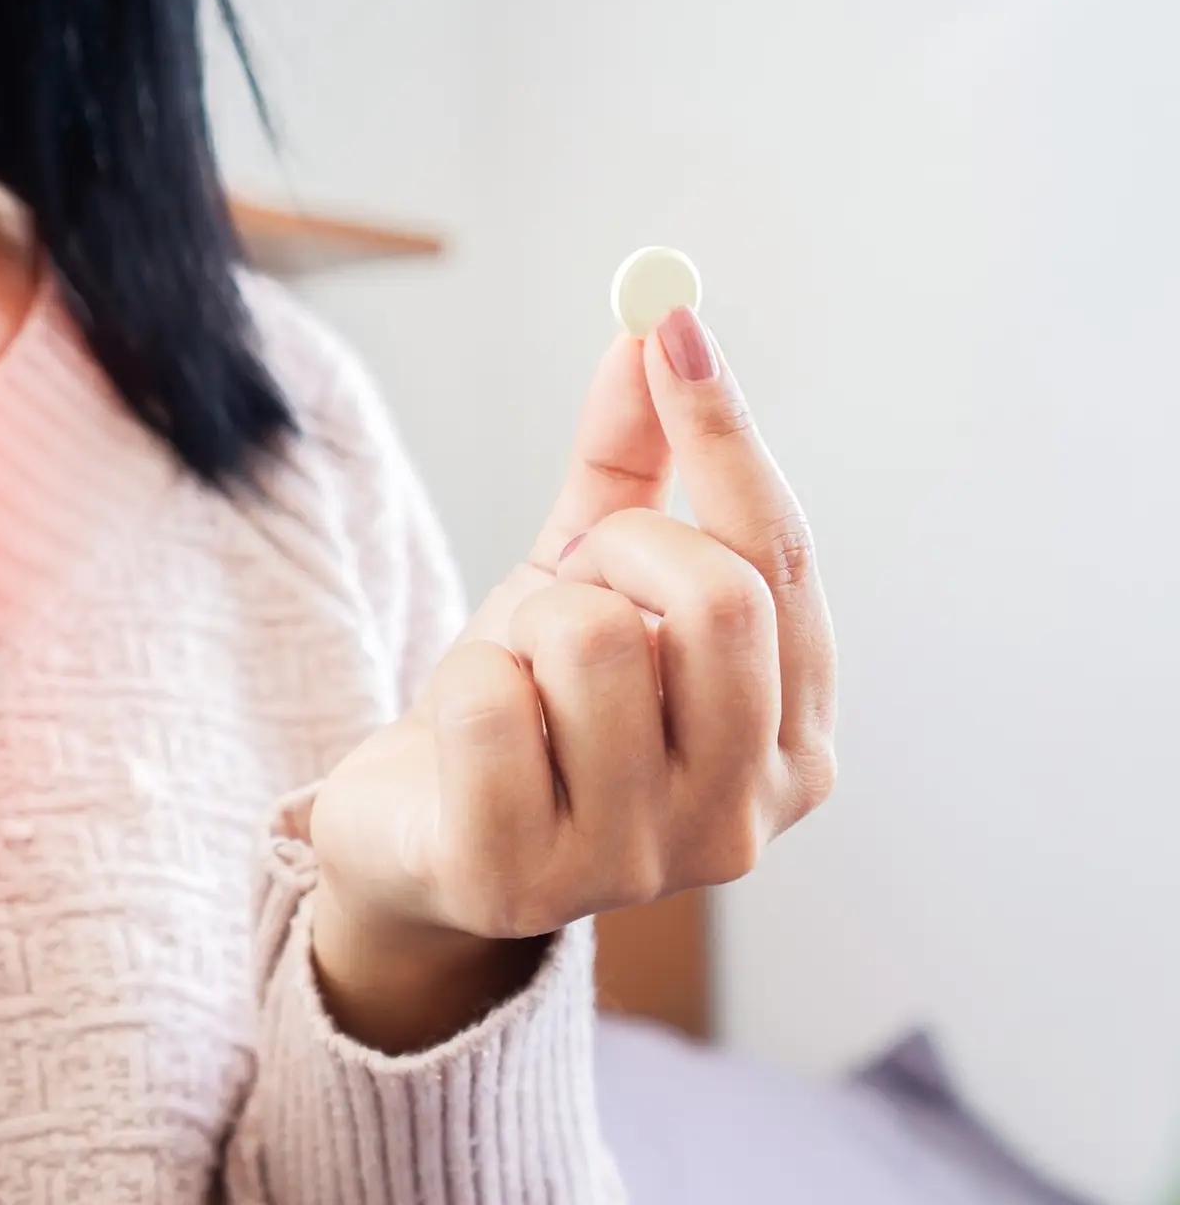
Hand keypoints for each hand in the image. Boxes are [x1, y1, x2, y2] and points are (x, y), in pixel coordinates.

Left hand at [308, 307, 835, 1050]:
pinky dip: (460, 685)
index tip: (670, 322)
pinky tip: (461, 743)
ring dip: (527, 629)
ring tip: (517, 681)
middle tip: (568, 583)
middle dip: (618, 552)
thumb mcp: (586, 581)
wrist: (410, 834)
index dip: (727, 435)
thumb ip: (634, 469)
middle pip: (719, 601)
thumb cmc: (527, 708)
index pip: (784, 563)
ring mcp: (634, 867)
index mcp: (794, 745)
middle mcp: (743, 821)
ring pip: (594, 641)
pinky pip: (490, 704)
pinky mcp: (516, 882)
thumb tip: (650, 334)